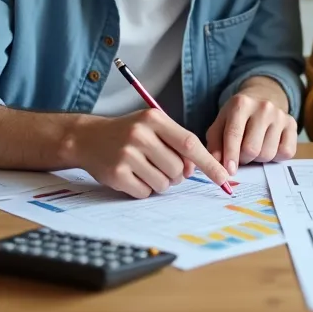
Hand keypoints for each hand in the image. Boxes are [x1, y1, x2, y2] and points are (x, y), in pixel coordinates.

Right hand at [73, 109, 230, 198]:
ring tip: (144, 168)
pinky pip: (145, 192)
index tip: (224, 177)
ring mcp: (127, 155)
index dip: (209, 163)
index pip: (190, 144)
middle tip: (159, 165)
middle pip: (178, 168)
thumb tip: (194, 169)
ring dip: (159, 182)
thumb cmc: (127, 132)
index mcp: (154, 119)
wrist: (88, 138)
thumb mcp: (152, 126)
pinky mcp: (117, 174)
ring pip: (163, 183)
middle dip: (175, 174)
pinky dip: (143, 189)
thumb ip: (176, 143)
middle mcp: (140, 135)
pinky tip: (132, 175)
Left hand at [207, 86, 297, 174]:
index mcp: (241, 103)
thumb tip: (217, 165)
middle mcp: (263, 107)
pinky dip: (276, 157)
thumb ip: (215, 144)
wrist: (261, 100)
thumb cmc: (237, 118)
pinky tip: (269, 146)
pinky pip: (285, 153)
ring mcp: (280, 115)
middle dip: (243, 159)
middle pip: (252, 148)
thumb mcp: (220, 125)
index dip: (230, 155)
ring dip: (258, 159)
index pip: (234, 134)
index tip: (229, 171)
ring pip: (268, 153)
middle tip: (241, 156)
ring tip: (254, 148)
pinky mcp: (292, 124)